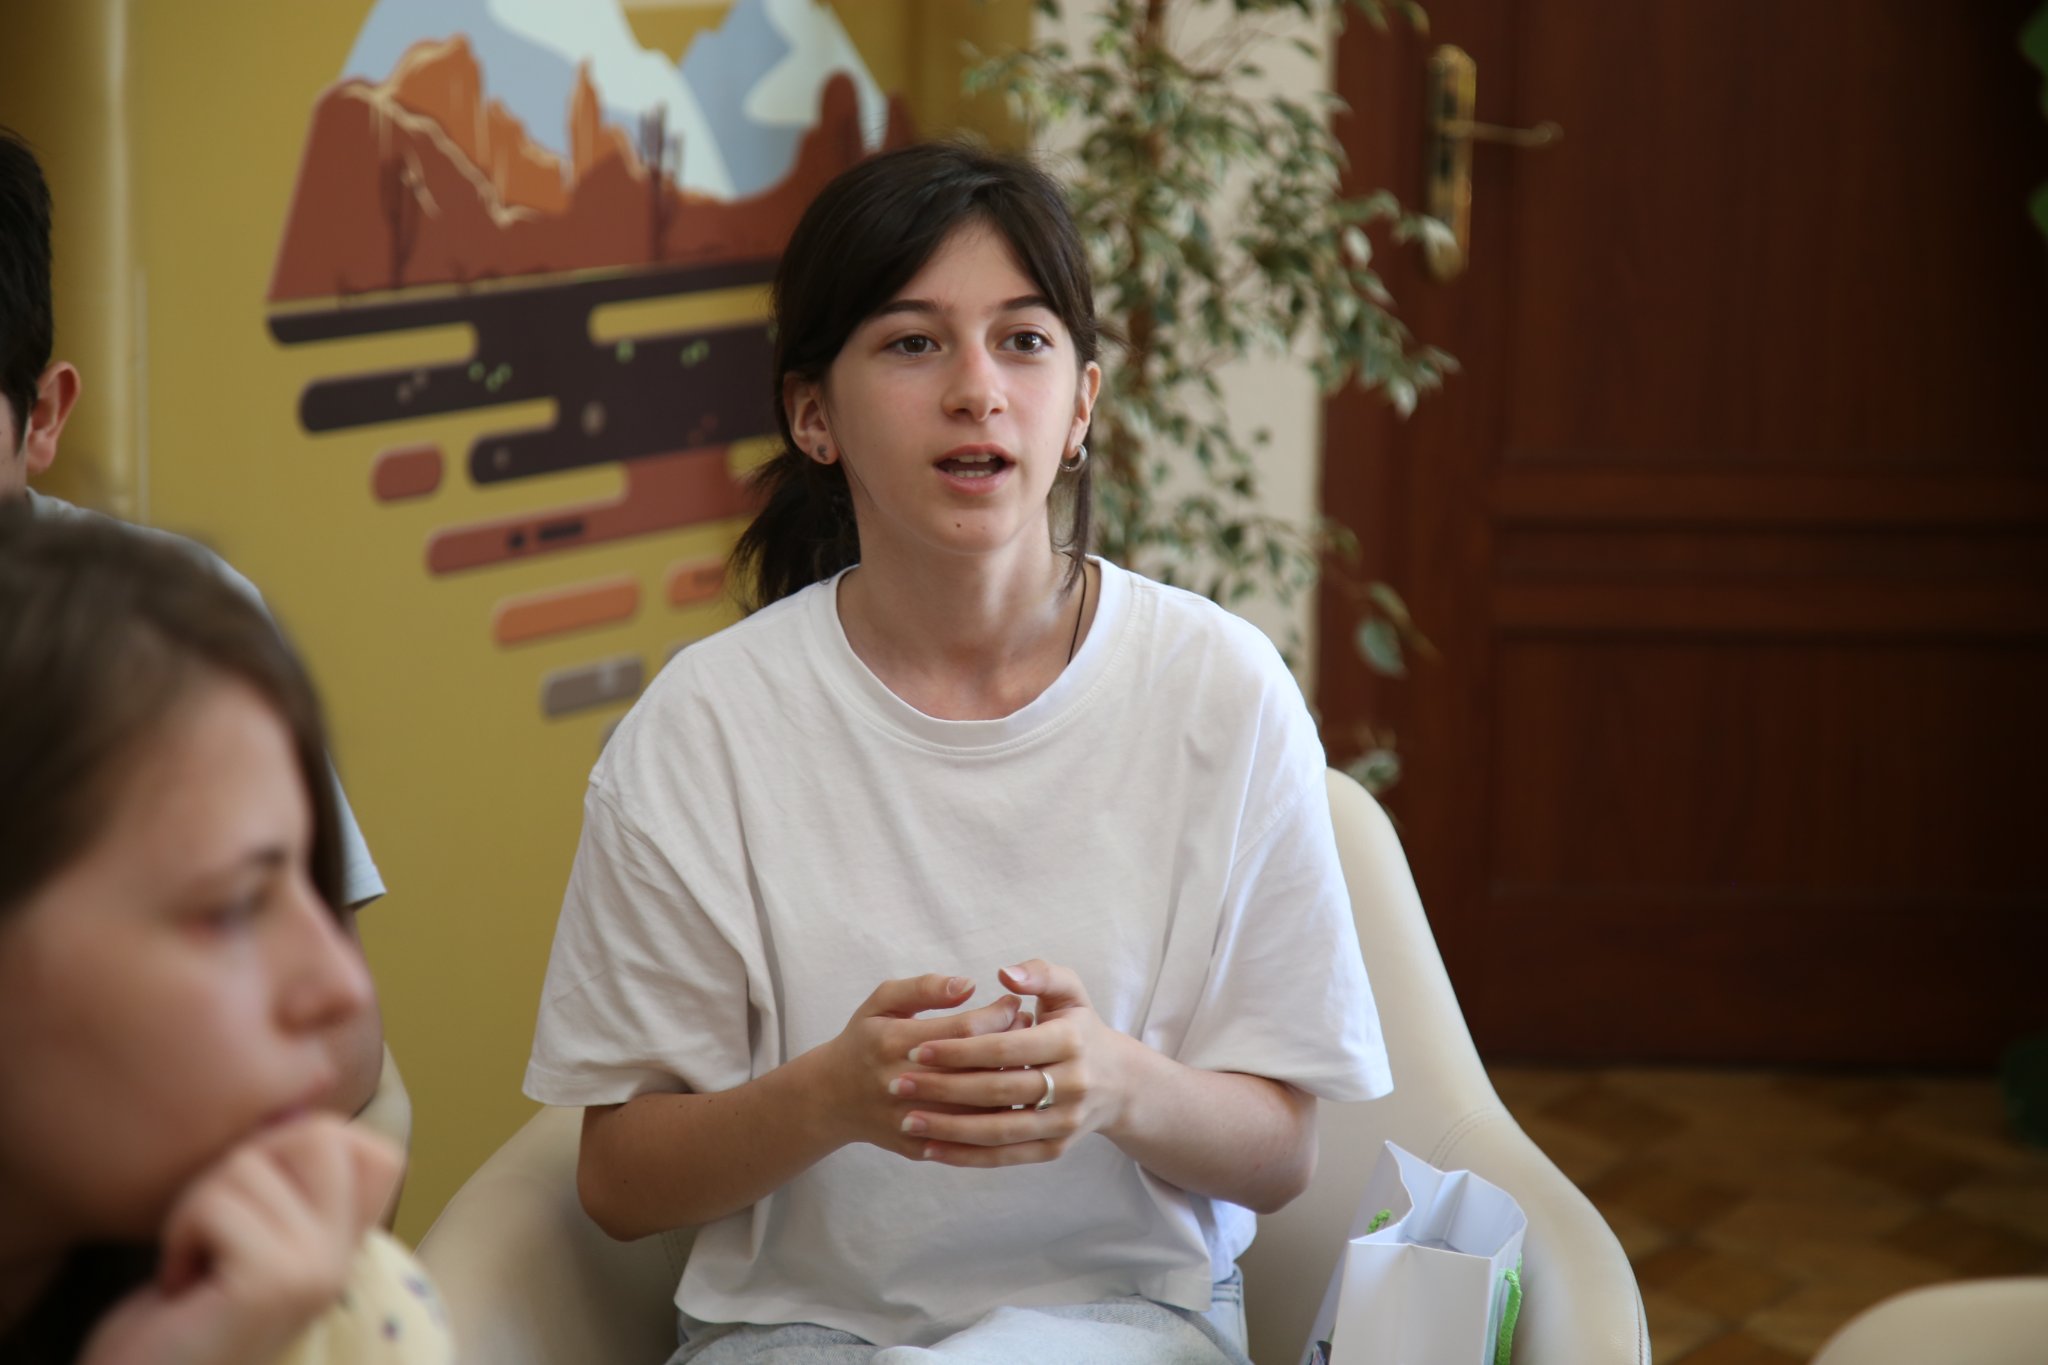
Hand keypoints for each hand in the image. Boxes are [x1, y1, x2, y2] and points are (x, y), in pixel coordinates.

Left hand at [81, 1114, 401, 1364]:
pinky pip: (216, 1206)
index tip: (254, 1199)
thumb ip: (282, 1185)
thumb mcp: (247, 1236)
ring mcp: (314, 1269)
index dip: (307, 1145)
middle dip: (245, 1162)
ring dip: (195, 1207)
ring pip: (250, 1167)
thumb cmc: (180, 1314)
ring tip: (192, 1261)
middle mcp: (343, 1258)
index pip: (378, 1151)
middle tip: (214, 1223)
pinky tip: (179, 1281)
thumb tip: (293, 1103)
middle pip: (320, 1136)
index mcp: (346, 1247)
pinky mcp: (271, 1282)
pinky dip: (179, 1235)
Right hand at [813, 973, 1027, 1160]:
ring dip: (1008, 1083)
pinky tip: (1007, 1095)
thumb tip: (968, 985)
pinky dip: (993, 1118)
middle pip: (975, 1069)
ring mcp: (909, 1119)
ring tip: (1025, 1059)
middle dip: (1011, 1045)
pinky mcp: (917, 1146)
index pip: (964, 1030)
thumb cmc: (865, 1040)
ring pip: (977, 1107)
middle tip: (1030, 1028)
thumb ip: (924, 988)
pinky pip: (967, 1138)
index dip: (998, 1014)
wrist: (830, 1099)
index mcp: (893, 1042)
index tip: (1016, 1002)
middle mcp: (901, 1083)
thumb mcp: (882, 1002)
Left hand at [886, 959, 1141, 1167]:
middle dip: (945, 1088)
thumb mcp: (1070, 991)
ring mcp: (1065, 1121)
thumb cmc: (1078, 1027)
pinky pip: (1006, 1157)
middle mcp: (1073, 1084)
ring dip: (949, 1128)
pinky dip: (967, 1156)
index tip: (918, 1048)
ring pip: (999, 1130)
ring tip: (908, 1119)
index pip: (1006, 1046)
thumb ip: (1039, 973)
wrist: (1118, 1082)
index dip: (960, 1049)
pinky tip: (931, 1149)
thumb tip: (1005, 974)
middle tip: (899, 1084)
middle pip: (999, 1090)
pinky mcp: (1056, 1148)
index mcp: (1071, 1040)